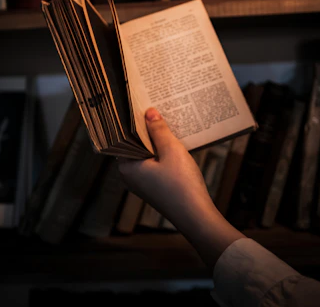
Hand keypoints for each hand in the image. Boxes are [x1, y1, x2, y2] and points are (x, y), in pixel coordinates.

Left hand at [117, 107, 245, 266]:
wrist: (196, 216)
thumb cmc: (181, 184)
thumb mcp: (171, 151)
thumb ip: (158, 130)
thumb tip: (149, 112)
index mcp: (127, 166)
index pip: (122, 137)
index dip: (131, 121)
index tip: (138, 104)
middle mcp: (130, 175)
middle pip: (134, 144)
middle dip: (145, 128)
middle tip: (153, 107)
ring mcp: (142, 182)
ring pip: (146, 153)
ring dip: (155, 139)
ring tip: (165, 120)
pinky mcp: (154, 186)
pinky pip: (154, 163)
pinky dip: (161, 152)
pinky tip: (173, 141)